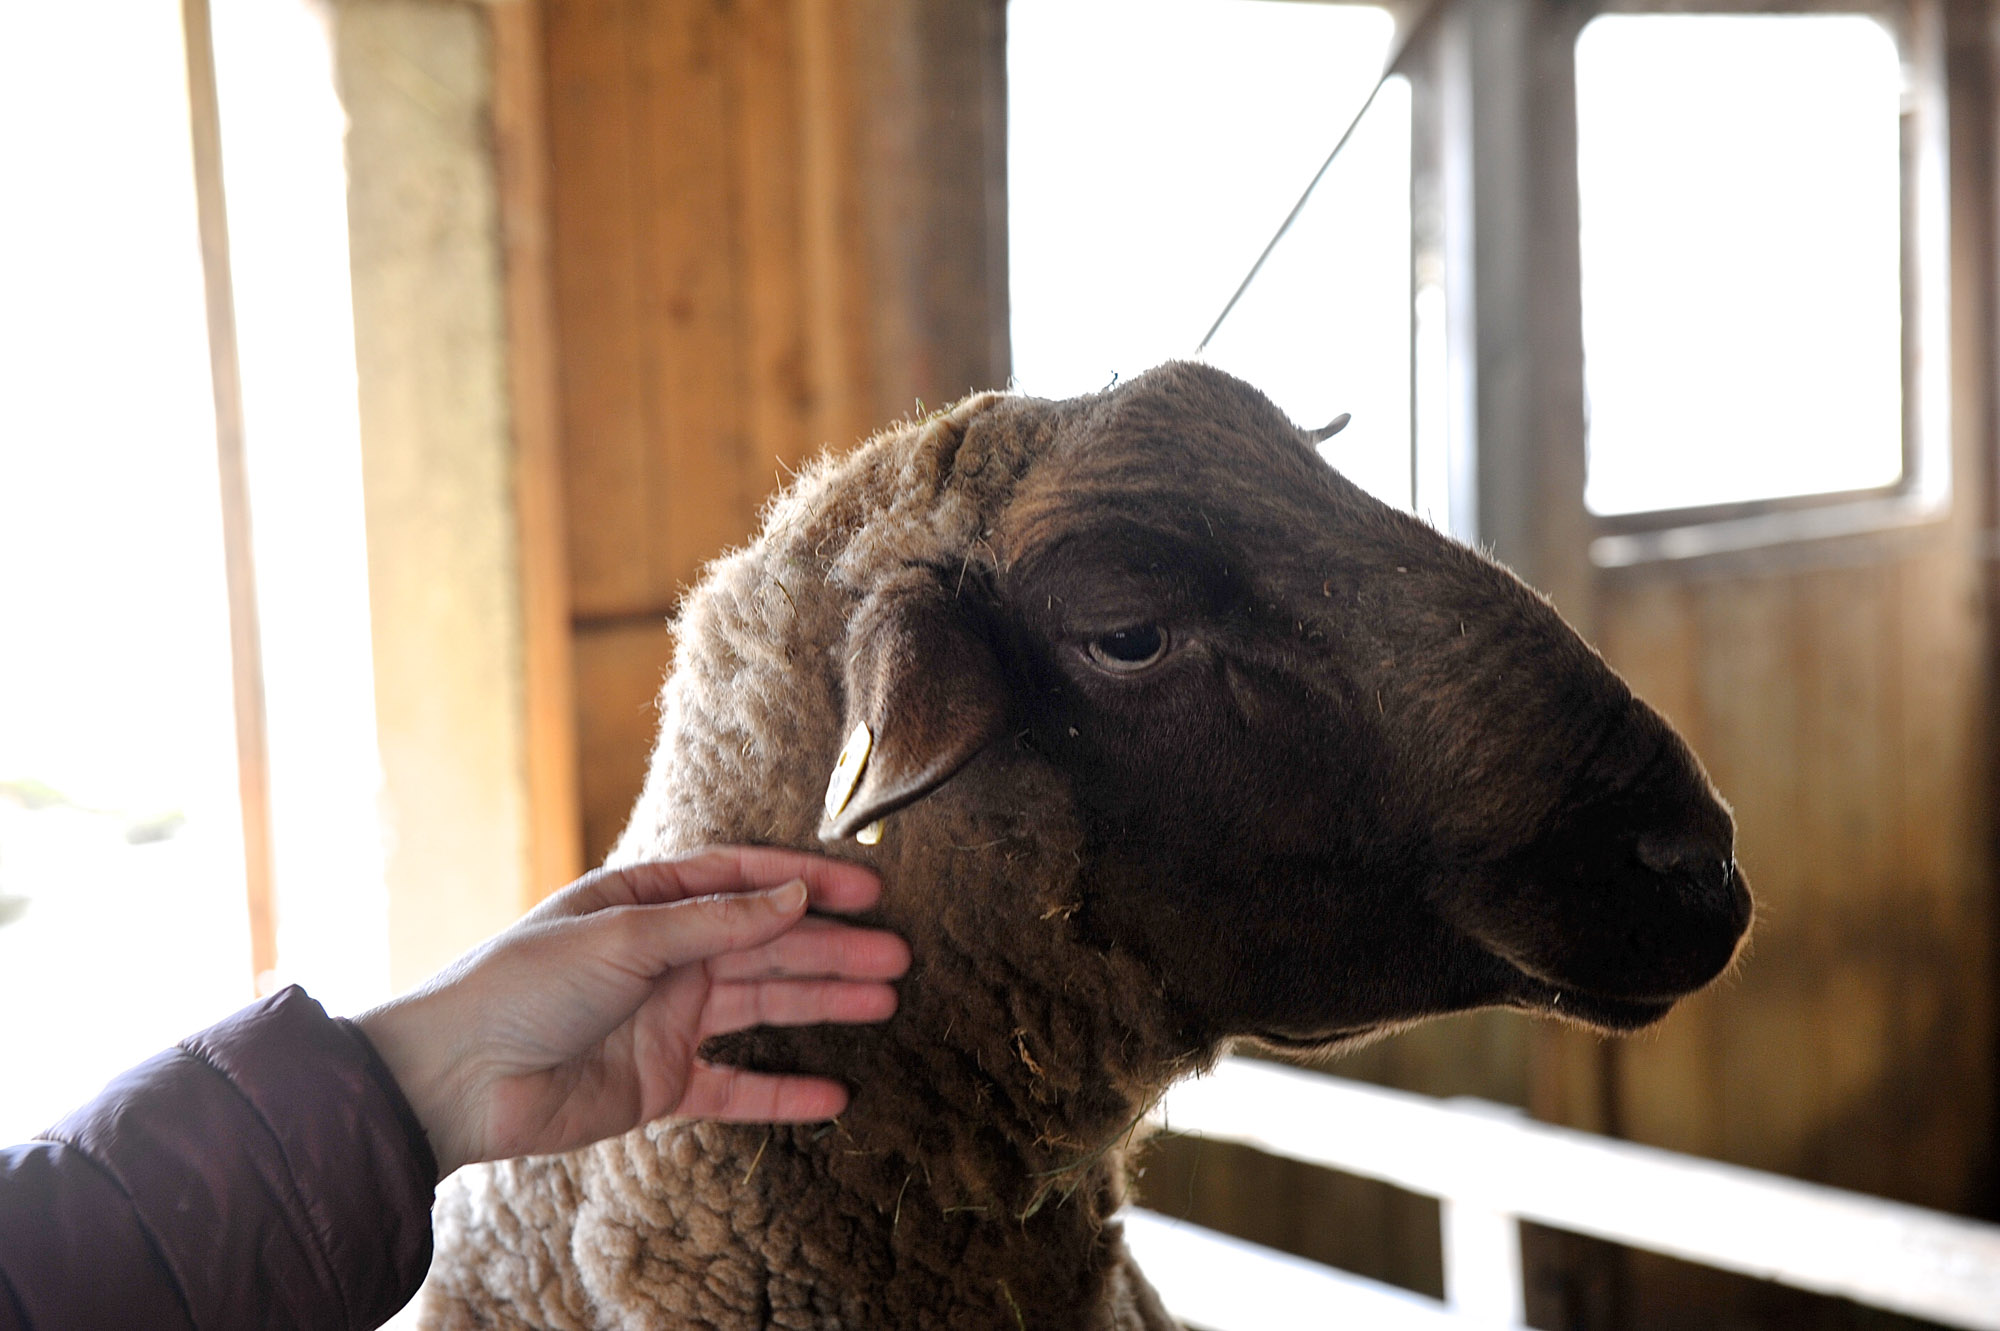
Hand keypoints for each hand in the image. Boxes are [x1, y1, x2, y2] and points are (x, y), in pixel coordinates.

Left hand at [356, 847, 909, 1175]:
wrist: (456, 1081)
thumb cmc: (521, 986)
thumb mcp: (624, 934)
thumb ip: (715, 921)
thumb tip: (793, 895)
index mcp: (647, 899)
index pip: (745, 880)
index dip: (809, 881)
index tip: (869, 888)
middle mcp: (664, 954)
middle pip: (767, 944)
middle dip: (832, 947)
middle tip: (898, 955)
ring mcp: (667, 1019)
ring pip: (763, 1006)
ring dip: (823, 1003)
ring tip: (885, 1001)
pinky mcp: (660, 1083)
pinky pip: (735, 1085)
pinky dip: (782, 1091)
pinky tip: (833, 1095)